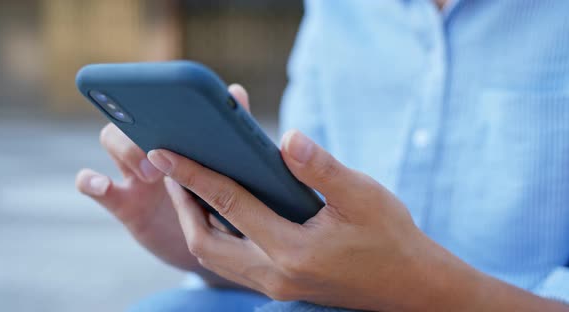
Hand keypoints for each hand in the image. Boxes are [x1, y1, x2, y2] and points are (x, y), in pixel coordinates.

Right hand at [76, 84, 251, 287]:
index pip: (159, 99)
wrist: (212, 242)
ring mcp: (134, 173)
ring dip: (126, 148)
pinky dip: (90, 181)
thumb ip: (231, 130)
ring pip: (111, 139)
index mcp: (178, 132)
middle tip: (166, 147)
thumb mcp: (228, 166)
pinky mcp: (125, 204)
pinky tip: (102, 184)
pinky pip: (93, 187)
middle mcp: (153, 145)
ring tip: (150, 173)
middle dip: (146, 121)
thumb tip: (237, 92)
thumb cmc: (219, 197)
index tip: (170, 99)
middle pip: (134, 111)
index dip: (157, 92)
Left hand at [147, 130, 496, 310]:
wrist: (411, 286)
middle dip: (182, 205)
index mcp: (293, 250)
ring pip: (215, 258)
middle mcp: (276, 274)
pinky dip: (217, 235)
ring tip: (189, 188)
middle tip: (170, 170)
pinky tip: (222, 212)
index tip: (165, 153)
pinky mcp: (280, 286)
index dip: (194, 175)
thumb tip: (286, 138)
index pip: (229, 206)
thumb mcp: (363, 196)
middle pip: (205, 243)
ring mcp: (275, 286)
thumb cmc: (390, 238)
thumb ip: (321, 167)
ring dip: (196, 223)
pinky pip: (232, 263)